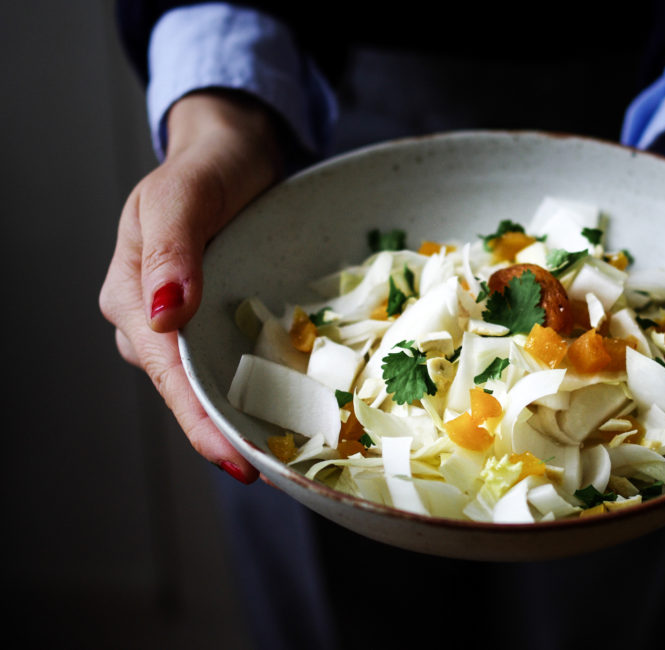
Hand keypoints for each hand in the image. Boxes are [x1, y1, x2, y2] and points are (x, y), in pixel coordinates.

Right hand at [99, 90, 284, 483]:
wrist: (233, 151)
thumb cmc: (205, 168)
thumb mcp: (182, 196)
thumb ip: (170, 250)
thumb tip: (162, 319)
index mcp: (130, 297)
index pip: (168, 374)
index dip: (199, 423)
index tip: (239, 463)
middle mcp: (154, 322)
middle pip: (188, 391)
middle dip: (224, 435)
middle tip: (276, 474)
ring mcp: (189, 324)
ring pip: (212, 382)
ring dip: (244, 417)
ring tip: (290, 457)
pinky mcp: (220, 320)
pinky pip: (236, 361)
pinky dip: (260, 387)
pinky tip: (293, 410)